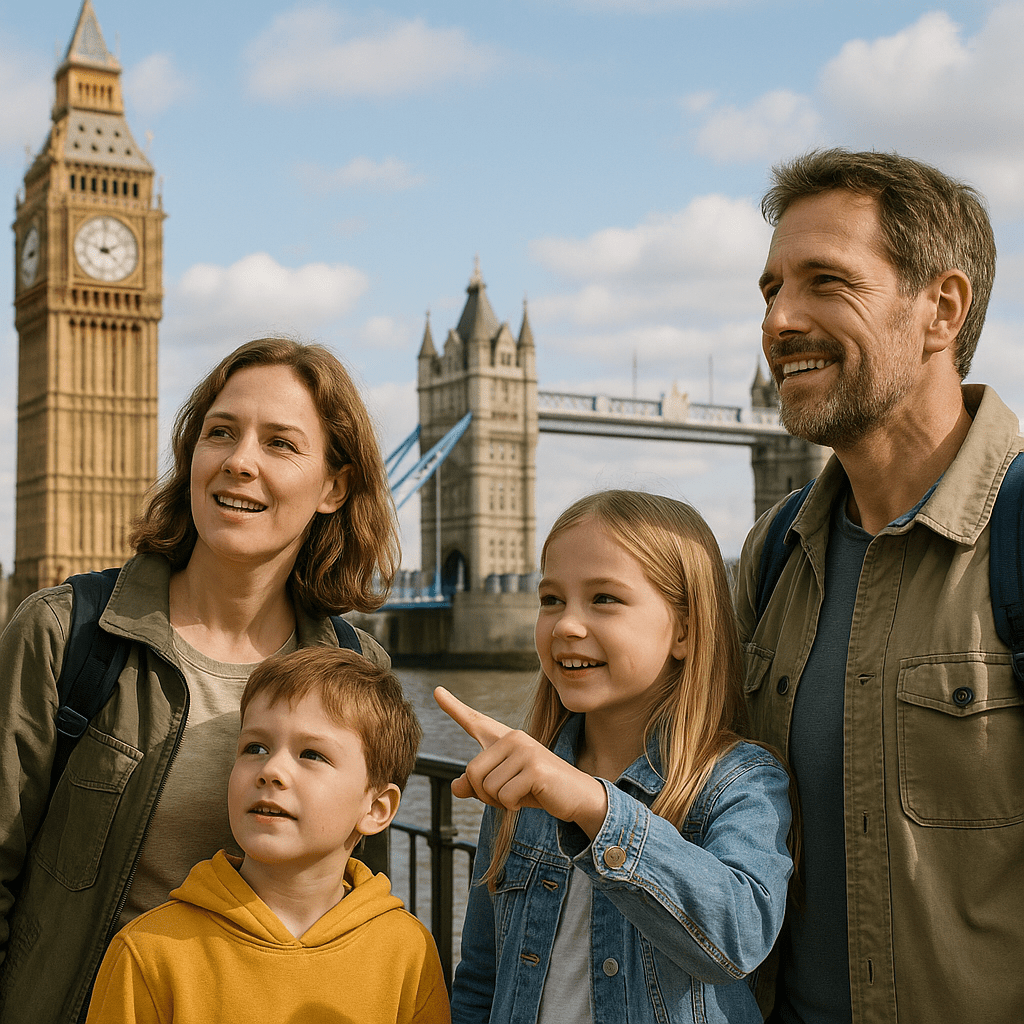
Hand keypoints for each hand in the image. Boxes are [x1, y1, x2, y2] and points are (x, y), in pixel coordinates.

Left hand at [434, 687, 607, 836]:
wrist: (577, 796)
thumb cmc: (539, 789)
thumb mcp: (504, 787)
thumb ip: (478, 785)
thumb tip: (455, 786)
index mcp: (505, 739)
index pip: (475, 721)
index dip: (453, 707)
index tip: (436, 691)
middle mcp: (514, 737)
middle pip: (472, 772)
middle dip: (485, 795)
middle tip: (509, 796)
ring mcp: (525, 750)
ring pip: (487, 787)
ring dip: (501, 802)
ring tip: (523, 794)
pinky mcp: (534, 768)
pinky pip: (504, 796)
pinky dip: (513, 806)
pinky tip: (532, 797)